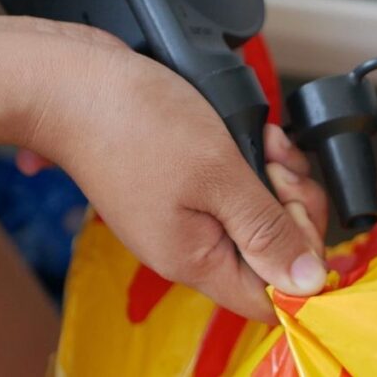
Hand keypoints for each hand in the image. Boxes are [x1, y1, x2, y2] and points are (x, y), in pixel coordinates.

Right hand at [23, 0, 331, 316]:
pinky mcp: (178, 182)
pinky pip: (234, 186)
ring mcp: (182, 213)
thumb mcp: (217, 175)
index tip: (300, 214)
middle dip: (293, 207)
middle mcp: (188, 245)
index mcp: (194, 259)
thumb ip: (265, 229)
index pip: (270, 296)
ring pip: (257, 213)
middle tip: (281, 167)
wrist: (68, 80)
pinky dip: (252, 160)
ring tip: (267, 142)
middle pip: (269, 252)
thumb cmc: (131, 121)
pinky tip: (253, 134)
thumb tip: (309, 282)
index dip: (299, 263)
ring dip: (277, 177)